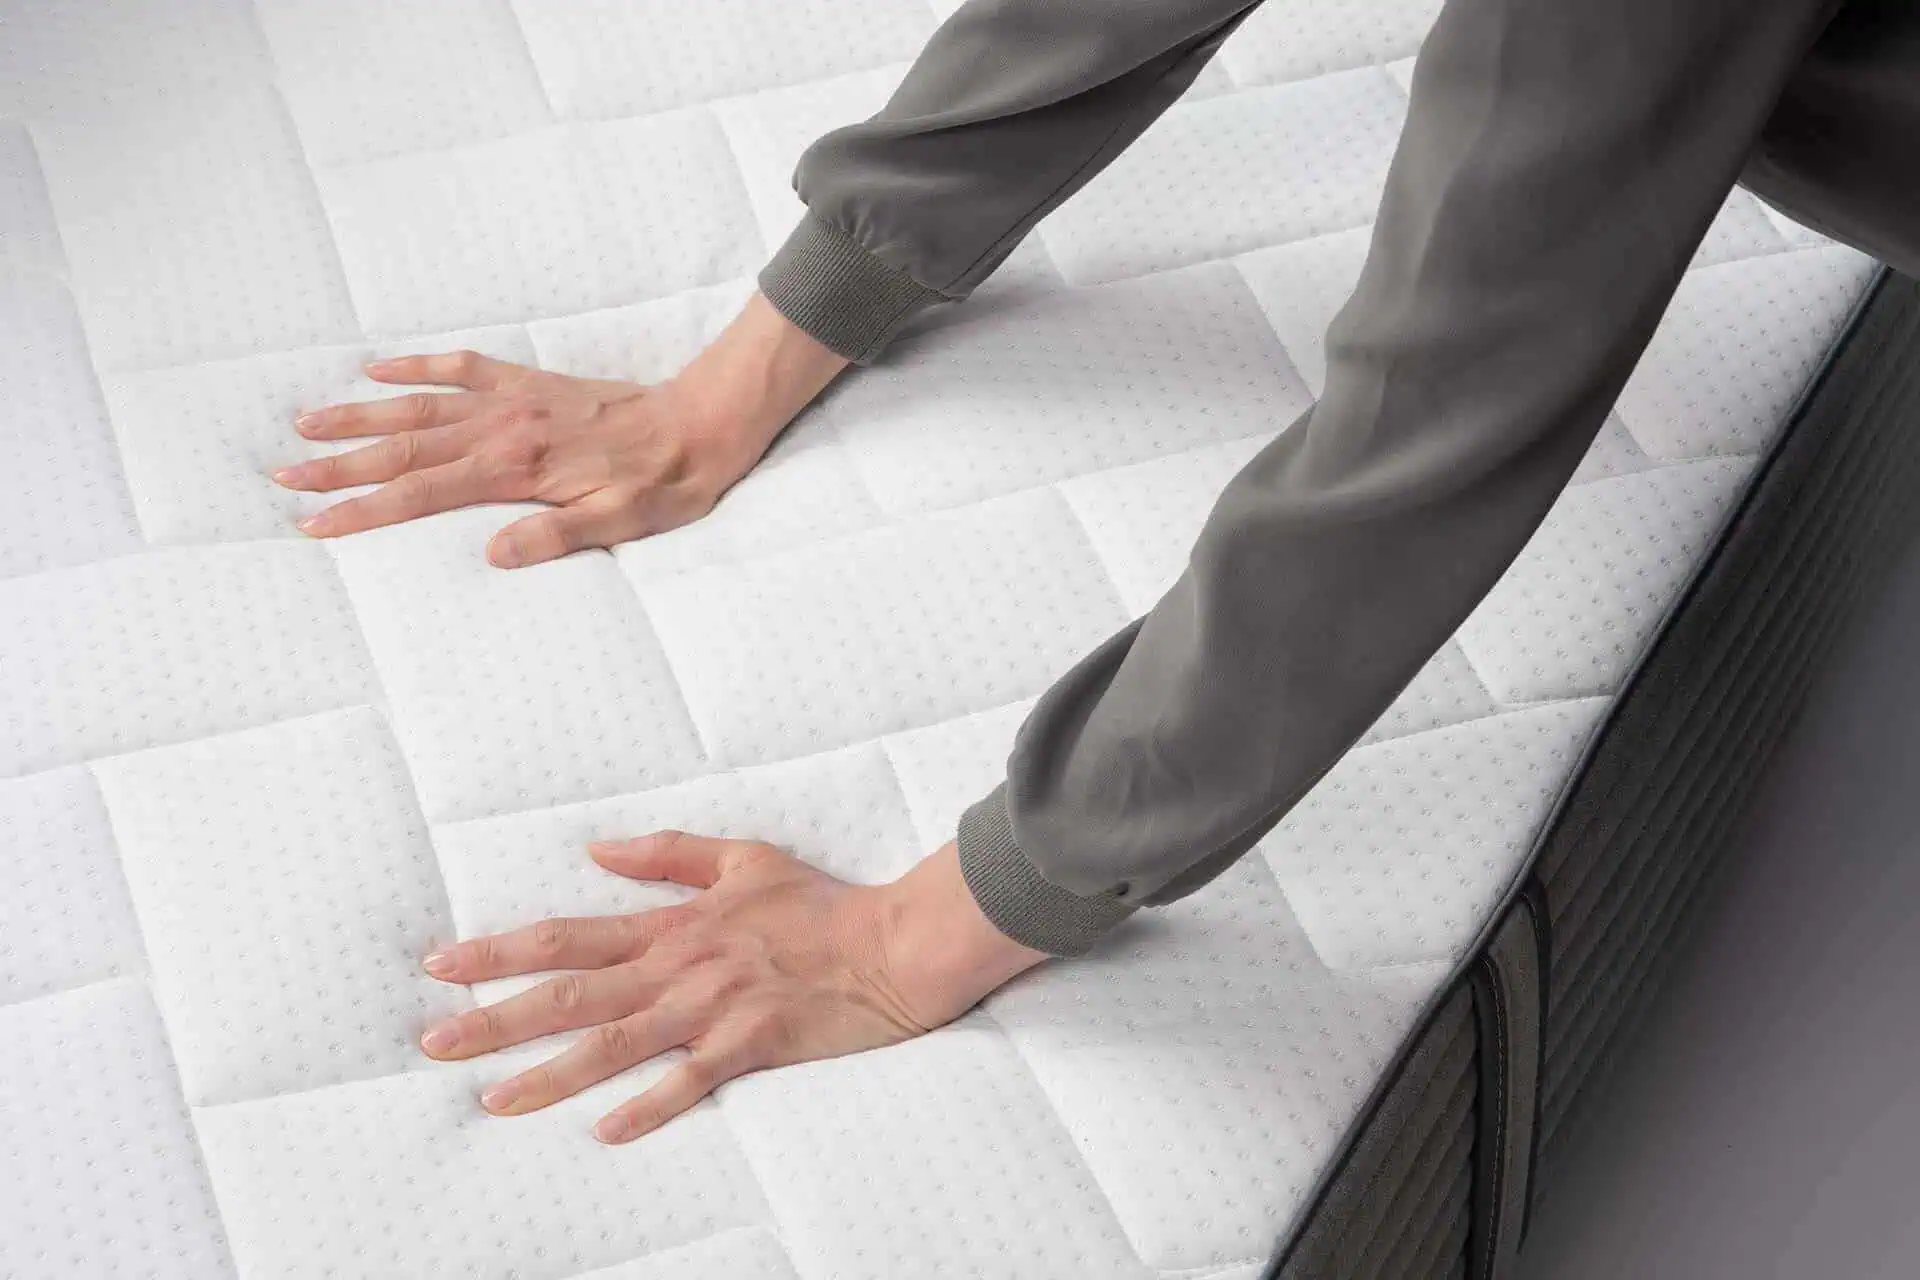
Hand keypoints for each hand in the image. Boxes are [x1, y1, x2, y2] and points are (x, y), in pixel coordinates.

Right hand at [273, 293, 848, 567]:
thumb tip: (493, 555)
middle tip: (281, 475)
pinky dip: (418, 365)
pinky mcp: (529, 382)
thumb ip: (557, 535)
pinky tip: (378, 366)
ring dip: (360, 415)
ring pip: (419, 405)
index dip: (364, 511)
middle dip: (340, 465)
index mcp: (516, 469)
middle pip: (403, 447)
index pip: (421, 492)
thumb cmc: (666, 482)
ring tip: (305, 423)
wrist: (702, 422)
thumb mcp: (622, 522)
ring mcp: (512, 400)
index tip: (314, 524)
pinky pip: (463, 367)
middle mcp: (503, 429)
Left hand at [416, 834, 1047, 1143]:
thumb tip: (596, 849)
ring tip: (493, 1100)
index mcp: (673, 924)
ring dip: (549, 1074)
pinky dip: (648, 1106)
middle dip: (496, 1020)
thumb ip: (668, 853)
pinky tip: (605, 1131)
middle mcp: (679, 966)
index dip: (501, 951)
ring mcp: (713, 1007)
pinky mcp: (751, 1043)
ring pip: (615, 1044)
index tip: (441, 965)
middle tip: (433, 1044)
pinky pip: (690, 1081)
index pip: (568, 936)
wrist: (892, 941)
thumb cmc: (822, 902)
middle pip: (571, 995)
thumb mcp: (743, 856)